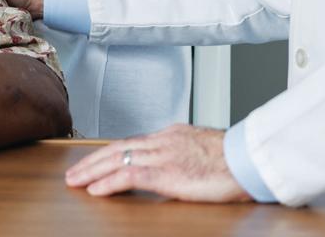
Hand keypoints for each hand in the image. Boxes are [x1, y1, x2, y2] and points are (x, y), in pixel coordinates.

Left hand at [64, 124, 252, 202]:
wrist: (250, 158)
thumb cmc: (236, 159)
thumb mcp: (206, 150)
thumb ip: (187, 153)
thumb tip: (180, 163)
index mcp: (173, 135)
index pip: (133, 142)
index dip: (110, 152)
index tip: (96, 160)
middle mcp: (163, 141)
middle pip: (118, 148)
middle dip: (93, 160)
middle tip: (74, 171)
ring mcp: (163, 156)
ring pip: (117, 159)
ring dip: (92, 171)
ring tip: (75, 181)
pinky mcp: (167, 173)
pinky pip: (129, 175)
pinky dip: (109, 182)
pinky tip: (95, 190)